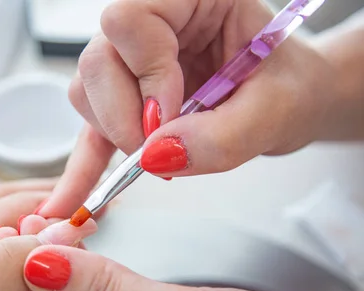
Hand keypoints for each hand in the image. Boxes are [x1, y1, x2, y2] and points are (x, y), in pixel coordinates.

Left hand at [0, 179, 94, 290]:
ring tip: (65, 234)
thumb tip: (61, 236)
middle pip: (11, 205)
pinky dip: (16, 257)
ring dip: (36, 224)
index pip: (24, 202)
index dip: (67, 203)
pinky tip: (19, 274)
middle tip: (91, 211)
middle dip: (54, 202)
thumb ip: (3, 267)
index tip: (103, 209)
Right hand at [37, 0, 338, 216]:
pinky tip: (73, 199)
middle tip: (157, 152)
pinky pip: (91, 128)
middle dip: (122, 116)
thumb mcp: (273, 112)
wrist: (290, 102)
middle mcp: (154, 21)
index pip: (132, 20)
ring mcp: (132, 60)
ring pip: (86, 91)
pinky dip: (85, 166)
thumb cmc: (289, 90)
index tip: (168, 119)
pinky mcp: (126, 98)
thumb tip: (156, 157)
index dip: (145, 75)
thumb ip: (221, 137)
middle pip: (97, 59)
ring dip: (114, 134)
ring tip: (159, 156)